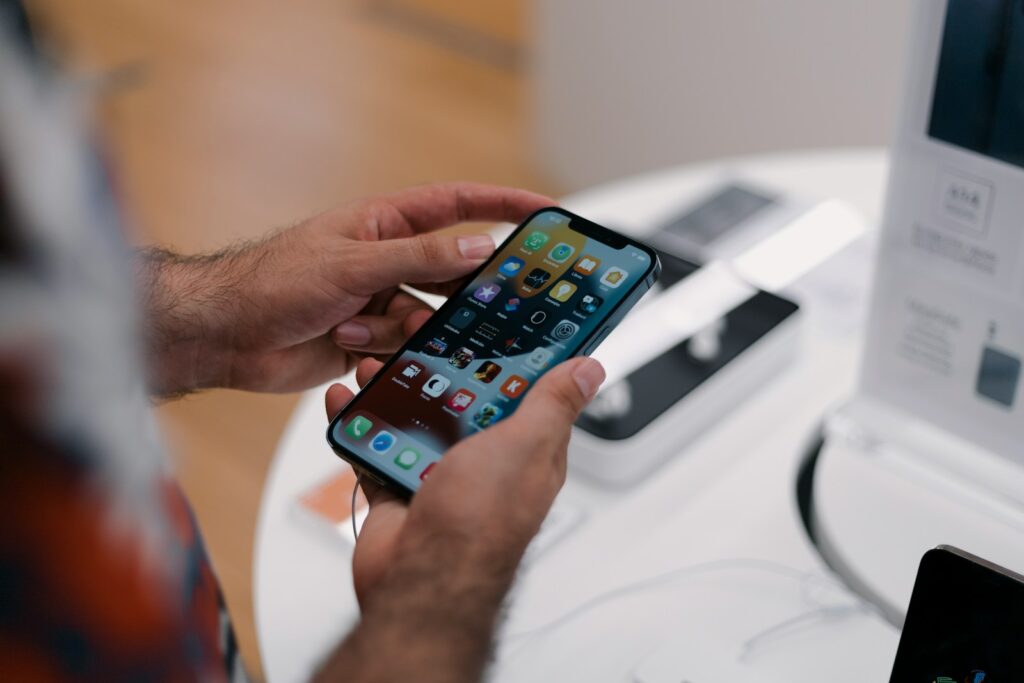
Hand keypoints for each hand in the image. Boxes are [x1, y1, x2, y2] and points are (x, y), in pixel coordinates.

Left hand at [142, 182, 551, 393]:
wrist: (226, 336)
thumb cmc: (272, 282)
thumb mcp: (353, 263)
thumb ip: (419, 257)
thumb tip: (477, 246)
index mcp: (385, 224)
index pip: (458, 205)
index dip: (504, 206)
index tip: (545, 213)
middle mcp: (387, 260)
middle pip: (451, 271)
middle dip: (459, 292)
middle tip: (483, 306)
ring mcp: (379, 300)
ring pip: (428, 317)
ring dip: (402, 329)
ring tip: (363, 329)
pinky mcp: (368, 339)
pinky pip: (403, 347)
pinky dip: (383, 351)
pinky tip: (350, 346)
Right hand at [323, 355, 604, 607]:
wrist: (422, 583)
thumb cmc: (480, 523)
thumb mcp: (526, 446)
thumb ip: (553, 406)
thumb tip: (589, 371)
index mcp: (526, 451)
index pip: (525, 393)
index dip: (510, 358)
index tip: (489, 323)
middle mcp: (485, 463)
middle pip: (463, 400)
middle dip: (439, 368)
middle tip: (417, 335)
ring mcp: (441, 477)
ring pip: (416, 420)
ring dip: (393, 390)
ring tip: (375, 363)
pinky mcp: (400, 491)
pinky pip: (377, 449)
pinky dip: (359, 424)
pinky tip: (347, 401)